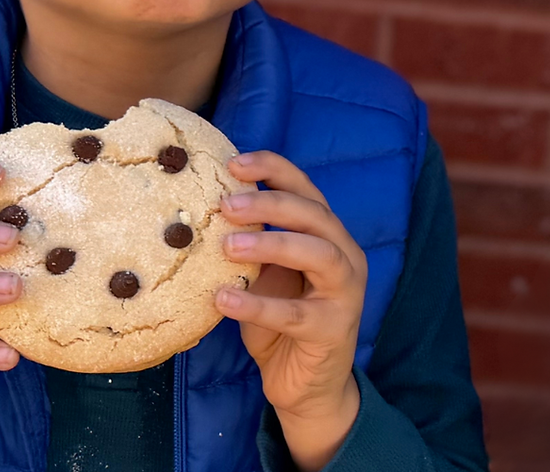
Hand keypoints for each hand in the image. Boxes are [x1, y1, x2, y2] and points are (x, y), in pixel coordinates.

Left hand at [215, 151, 366, 470]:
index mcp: (327, 233)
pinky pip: (296, 314)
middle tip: (227, 204)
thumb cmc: (281, 317)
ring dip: (271, 244)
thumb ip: (252, 240)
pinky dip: (257, 304)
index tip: (233, 162)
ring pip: (318, 255)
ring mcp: (346, 294)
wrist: (306, 386)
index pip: (306, 188)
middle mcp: (345, 255)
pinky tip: (223, 298)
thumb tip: (203, 207)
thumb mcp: (265, 271)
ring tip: (227, 245)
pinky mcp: (334, 331)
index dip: (273, 169)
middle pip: (314, 214)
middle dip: (270, 203)